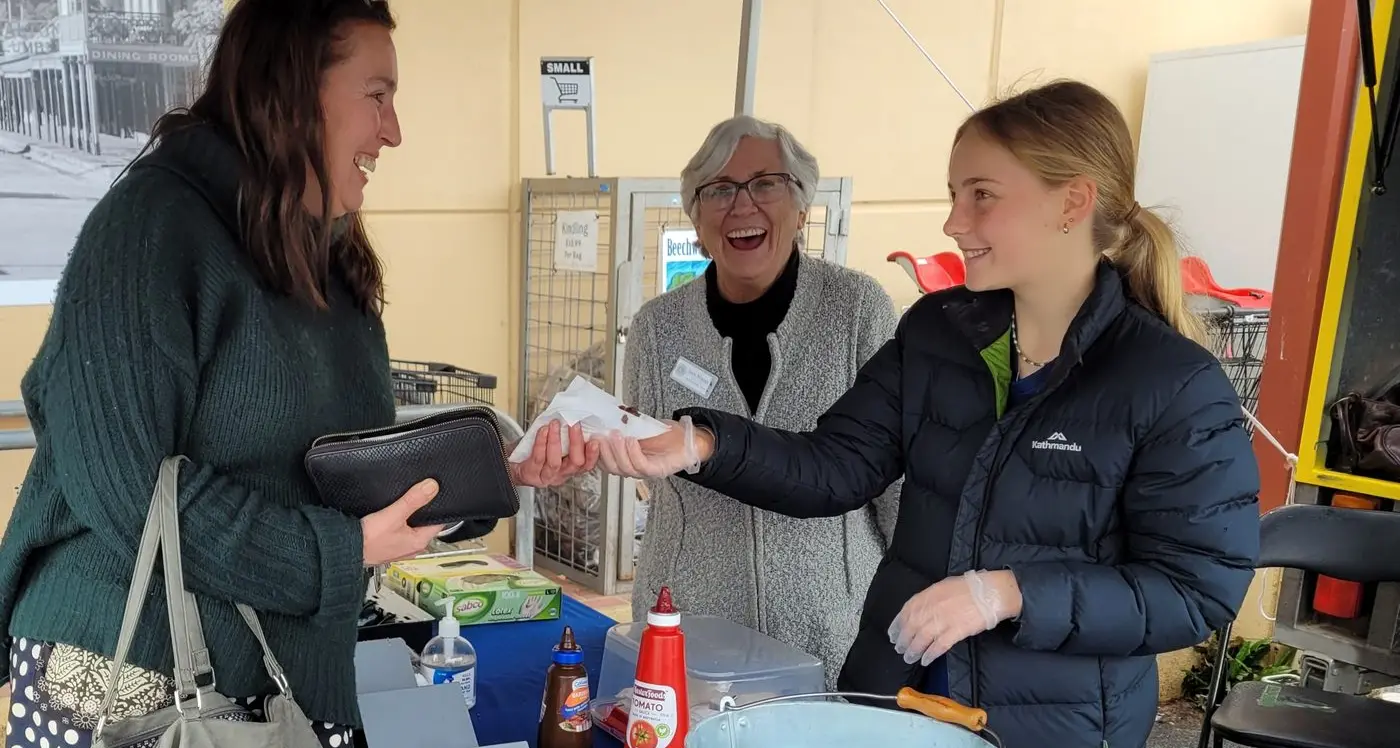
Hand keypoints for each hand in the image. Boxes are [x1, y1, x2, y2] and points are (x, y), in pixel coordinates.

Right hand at [361, 479, 447, 565]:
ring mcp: (400, 547)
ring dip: (409, 515)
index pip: (438, 521)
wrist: (344, 551)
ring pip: (411, 526)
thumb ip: (413, 500)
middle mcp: (412, 547)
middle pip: (424, 523)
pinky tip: (392, 514)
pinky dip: (398, 521)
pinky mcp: (388, 545)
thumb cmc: (367, 541)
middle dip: (423, 509)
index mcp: (419, 541)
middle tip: (421, 494)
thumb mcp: (393, 515)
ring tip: (406, 502)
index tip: (438, 493)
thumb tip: (432, 487)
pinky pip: (399, 530)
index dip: (439, 506)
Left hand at [508, 420, 598, 487]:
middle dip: (576, 442)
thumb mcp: (553, 445)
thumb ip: (565, 437)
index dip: (593, 455)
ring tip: (555, 424)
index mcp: (569, 468)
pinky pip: (538, 458)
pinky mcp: (531, 475)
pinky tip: (543, 430)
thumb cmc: (533, 451)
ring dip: (556, 440)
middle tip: (574, 425)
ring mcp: (545, 477)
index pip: (586, 465)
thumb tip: (574, 417)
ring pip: (556, 461)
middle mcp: (560, 475)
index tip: (595, 441)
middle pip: (575, 463)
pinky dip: (541, 442)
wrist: (510, 462)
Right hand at [595, 416, 712, 477]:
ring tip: (615, 435)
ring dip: (617, 451)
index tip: (587, 439)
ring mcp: (644, 471)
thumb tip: (601, 416)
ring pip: (624, 468)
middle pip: (611, 467)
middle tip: (598, 437)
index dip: (593, 453)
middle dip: (603, 452)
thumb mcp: (637, 427)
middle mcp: (632, 468)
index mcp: (624, 459)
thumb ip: (620, 425)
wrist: (688, 439)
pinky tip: (631, 441)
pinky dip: (634, 453)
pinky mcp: (657, 470)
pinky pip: (641, 466)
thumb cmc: (664, 434)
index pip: (603, 462)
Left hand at [888, 570, 1022, 664]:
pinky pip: (938, 646)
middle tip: (899, 649)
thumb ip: (929, 598)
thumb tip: (918, 610)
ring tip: (909, 658)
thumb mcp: (943, 586)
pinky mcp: (956, 631)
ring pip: (921, 638)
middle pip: (911, 627)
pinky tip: (925, 660)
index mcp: (928, 595)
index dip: (897, 625)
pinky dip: (930, 654)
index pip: (906, 611)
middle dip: (903, 640)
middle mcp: (932, 607)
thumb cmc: (969, 587)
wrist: (990, 592)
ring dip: (913, 650)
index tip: (892, 634)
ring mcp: (943, 619)